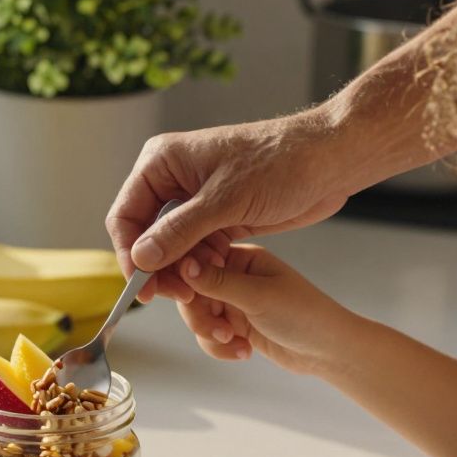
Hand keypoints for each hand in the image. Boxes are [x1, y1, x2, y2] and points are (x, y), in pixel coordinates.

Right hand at [105, 116, 350, 303]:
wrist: (329, 161)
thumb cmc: (280, 162)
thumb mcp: (225, 200)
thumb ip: (179, 232)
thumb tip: (141, 258)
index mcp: (163, 162)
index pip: (126, 214)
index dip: (129, 253)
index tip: (141, 285)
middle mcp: (173, 181)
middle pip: (146, 235)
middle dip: (157, 267)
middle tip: (172, 296)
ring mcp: (196, 201)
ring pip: (171, 248)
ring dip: (181, 272)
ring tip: (196, 292)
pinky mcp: (218, 218)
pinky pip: (196, 251)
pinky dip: (201, 268)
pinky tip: (213, 279)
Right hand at [174, 244, 358, 375]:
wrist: (329, 351)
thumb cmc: (305, 315)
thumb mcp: (259, 296)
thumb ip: (218, 282)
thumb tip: (184, 264)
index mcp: (240, 258)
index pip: (195, 258)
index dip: (181, 276)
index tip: (180, 295)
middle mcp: (233, 277)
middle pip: (189, 291)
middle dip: (199, 315)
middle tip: (218, 330)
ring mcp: (233, 302)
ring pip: (196, 316)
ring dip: (211, 334)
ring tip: (235, 342)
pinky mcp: (235, 325)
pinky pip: (208, 336)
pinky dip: (220, 346)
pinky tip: (243, 350)